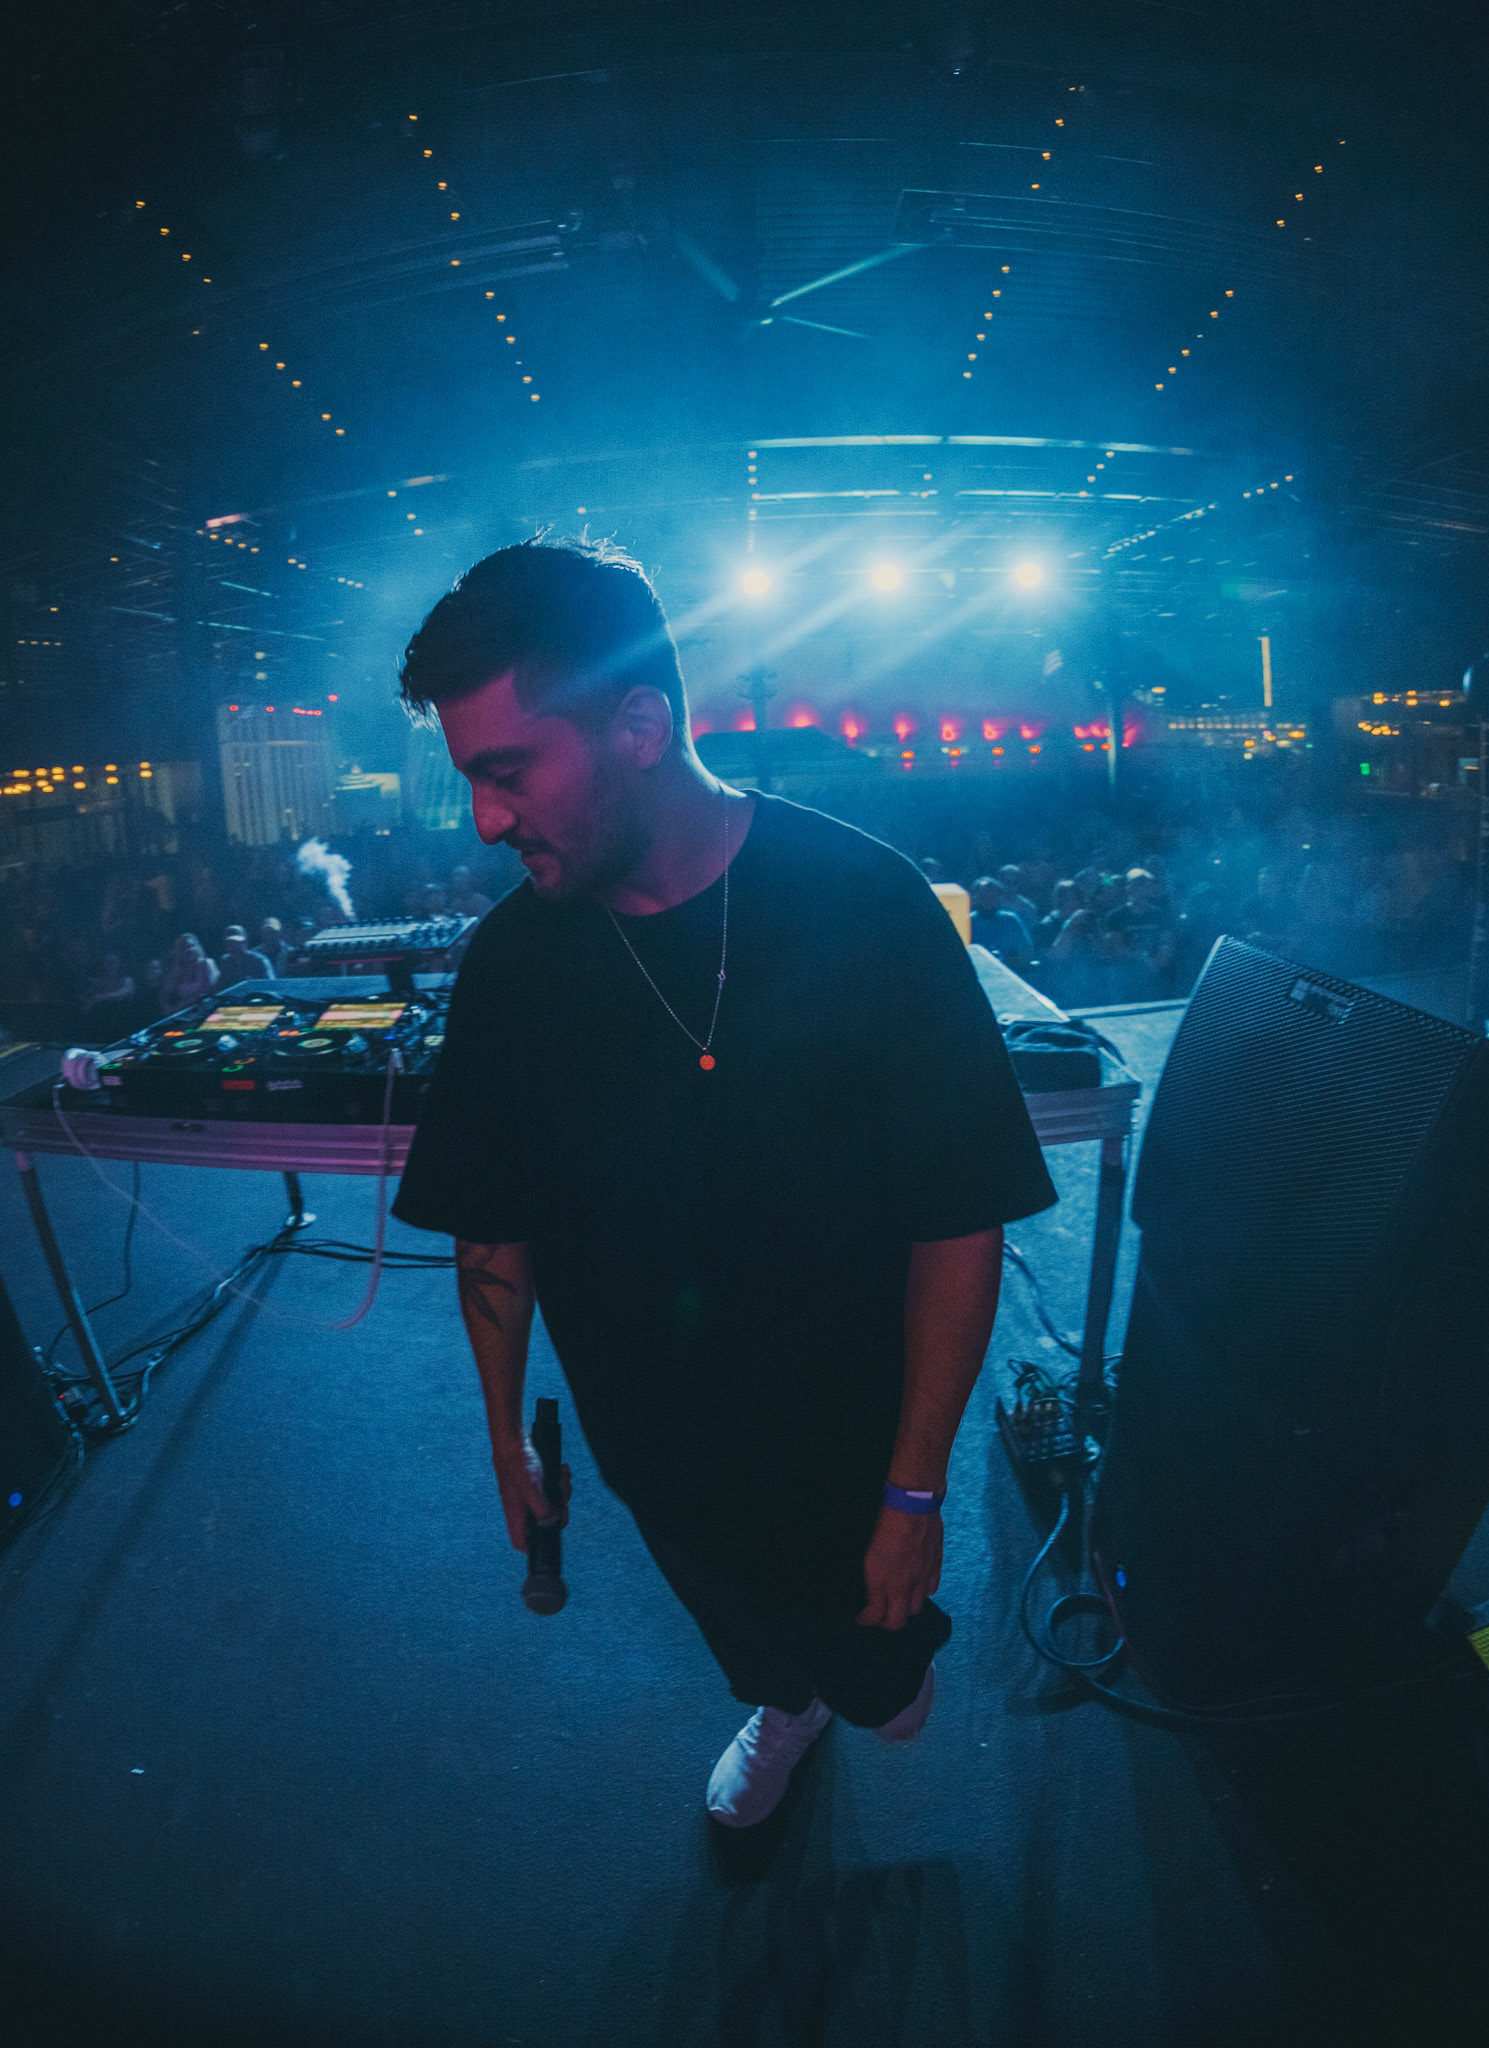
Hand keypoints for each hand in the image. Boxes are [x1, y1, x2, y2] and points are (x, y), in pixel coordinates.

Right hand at [492, 1437, 571, 1554]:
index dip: (535, 1547)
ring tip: (562, 1477)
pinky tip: (562, 1470)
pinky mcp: (537, 1486)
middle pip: (545, 1523)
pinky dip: (560, 1482)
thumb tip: (553, 1521)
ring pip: (553, 1505)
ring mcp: (530, 1497)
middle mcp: (522, 1509)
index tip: (551, 1540)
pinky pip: (554, 1490)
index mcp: (516, 1514)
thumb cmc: (517, 1462)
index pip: (522, 1542)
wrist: (515, 1438)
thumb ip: (541, 1507)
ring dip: (562, 1491)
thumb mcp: (531, 1486)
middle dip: (560, 1509)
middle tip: (563, 1497)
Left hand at [856, 1502, 941, 1630]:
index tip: (861, 1616)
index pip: (873, 1616)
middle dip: (886, 1622)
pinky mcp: (934, 1567)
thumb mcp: (864, 1550)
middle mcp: (902, 1585)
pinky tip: (916, 1584)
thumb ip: (867, 1574)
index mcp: (880, 1582)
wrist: (910, 1505)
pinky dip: (922, 1591)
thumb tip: (864, 1585)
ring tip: (898, 1599)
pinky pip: (931, 1590)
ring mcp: (921, 1578)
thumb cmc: (882, 1521)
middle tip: (879, 1614)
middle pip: (897, 1621)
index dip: (865, 1619)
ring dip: (905, 1607)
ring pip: (915, 1608)